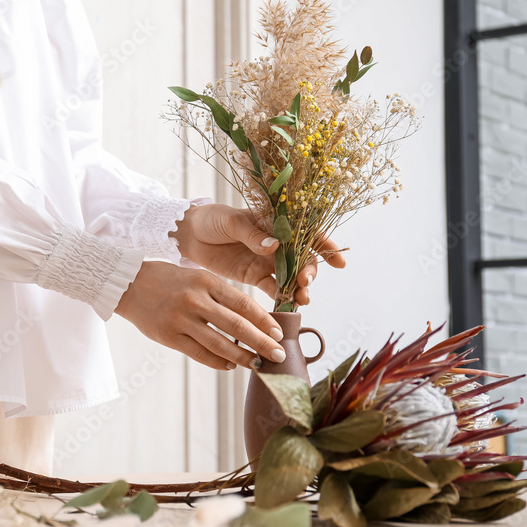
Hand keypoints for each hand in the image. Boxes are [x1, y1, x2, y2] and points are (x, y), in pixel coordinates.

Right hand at [114, 261, 286, 369]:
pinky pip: (199, 354)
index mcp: (206, 281)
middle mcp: (195, 300)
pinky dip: (218, 362)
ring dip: (243, 358)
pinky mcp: (168, 336)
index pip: (243, 304)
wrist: (128, 284)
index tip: (279, 334)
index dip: (264, 321)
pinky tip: (230, 365)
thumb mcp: (196, 276)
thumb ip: (221, 295)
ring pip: (220, 344)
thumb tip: (252, 320)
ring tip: (257, 365)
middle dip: (261, 343)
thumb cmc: (168, 280)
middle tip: (278, 355)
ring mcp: (180, 319)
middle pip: (236, 326)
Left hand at [171, 203, 346, 305]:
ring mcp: (267, 261)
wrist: (188, 235)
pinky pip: (274, 288)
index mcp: (275, 223)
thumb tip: (274, 245)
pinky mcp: (255, 276)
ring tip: (303, 299)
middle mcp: (277, 243)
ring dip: (300, 288)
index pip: (307, 232)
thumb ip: (251, 234)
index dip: (325, 245)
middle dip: (311, 271)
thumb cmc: (211, 220)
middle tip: (306, 282)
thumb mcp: (230, 222)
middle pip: (304, 258)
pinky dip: (283, 297)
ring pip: (292, 276)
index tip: (338, 261)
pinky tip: (288, 306)